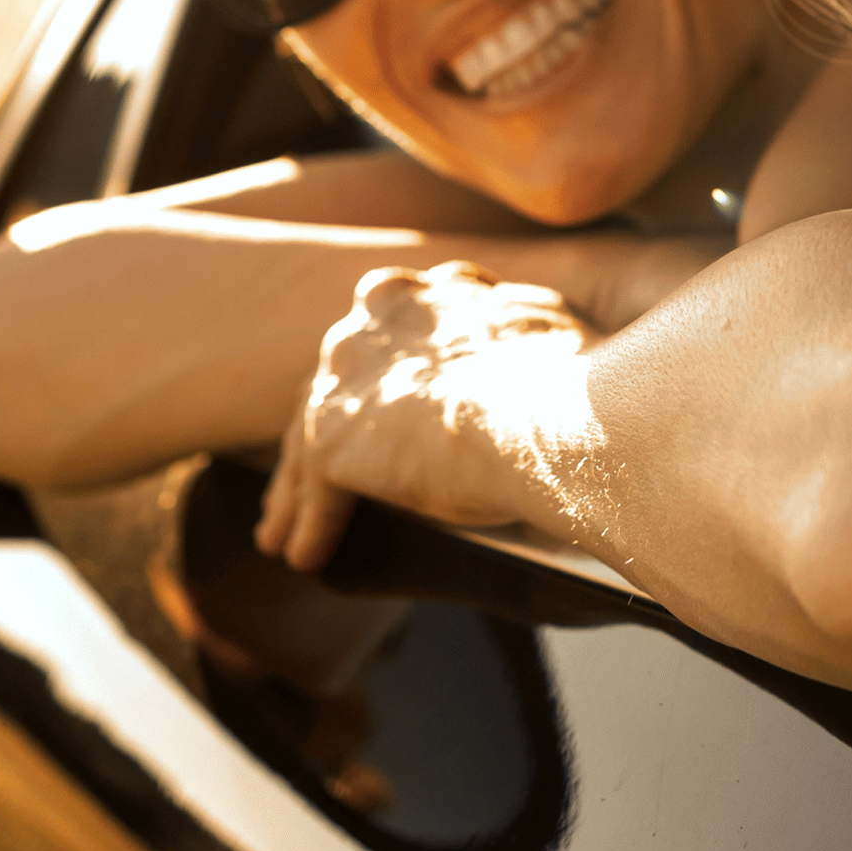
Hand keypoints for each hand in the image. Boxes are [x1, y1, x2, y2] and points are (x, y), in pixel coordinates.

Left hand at [253, 261, 586, 570]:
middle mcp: (370, 322)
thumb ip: (514, 342)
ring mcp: (345, 377)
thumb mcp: (543, 336)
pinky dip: (312, 524)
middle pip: (333, 385)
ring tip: (280, 530)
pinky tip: (306, 556)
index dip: (378, 377)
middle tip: (310, 470)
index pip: (384, 340)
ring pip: (308, 438)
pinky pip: (318, 488)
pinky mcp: (333, 437)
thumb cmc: (571, 380)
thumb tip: (537, 364)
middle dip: (322, 427)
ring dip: (294, 488)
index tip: (378, 405)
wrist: (553, 411)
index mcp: (420, 294)